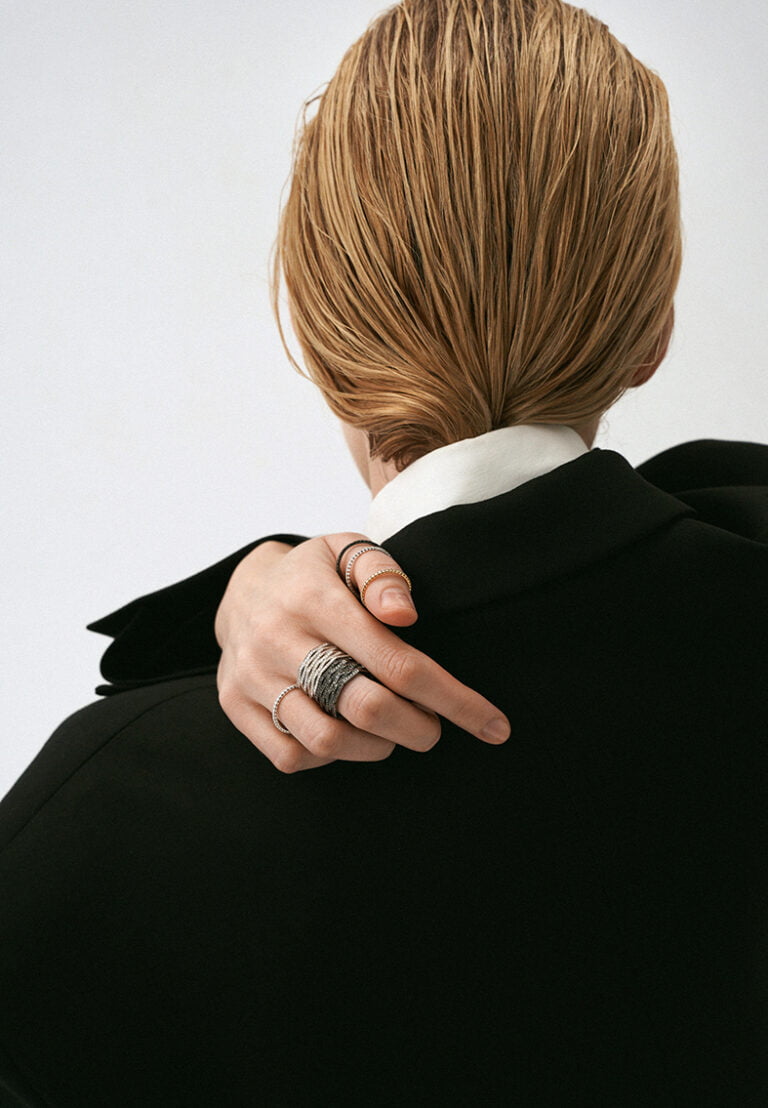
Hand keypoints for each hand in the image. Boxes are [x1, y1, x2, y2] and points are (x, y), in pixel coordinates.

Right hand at [215, 534, 510, 772]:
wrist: (239, 591)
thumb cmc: (315, 575)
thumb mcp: (347, 550)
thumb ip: (381, 573)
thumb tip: (406, 614)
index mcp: (314, 598)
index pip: (396, 662)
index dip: (451, 699)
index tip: (491, 724)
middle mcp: (277, 638)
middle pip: (366, 708)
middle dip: (418, 728)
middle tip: (434, 729)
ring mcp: (251, 676)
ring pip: (327, 740)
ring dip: (377, 747)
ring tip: (393, 731)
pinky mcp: (235, 705)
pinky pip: (291, 756)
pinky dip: (330, 756)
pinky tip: (347, 735)